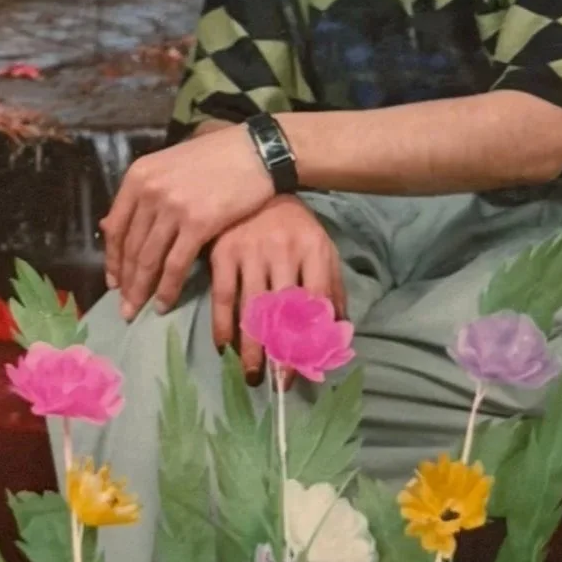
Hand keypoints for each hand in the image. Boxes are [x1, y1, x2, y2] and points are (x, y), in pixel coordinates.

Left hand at [102, 124, 273, 320]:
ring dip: (141, 290)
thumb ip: (144, 193)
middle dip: (126, 282)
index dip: (112, 259)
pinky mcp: (198, 223)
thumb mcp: (169, 167)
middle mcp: (150, 191)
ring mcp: (173, 207)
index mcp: (138, 176)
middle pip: (130, 247)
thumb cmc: (216, 157)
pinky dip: (168, 288)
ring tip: (138, 311)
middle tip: (125, 307)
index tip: (114, 282)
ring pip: (148, 259)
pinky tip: (165, 303)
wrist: (255, 150)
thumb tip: (112, 225)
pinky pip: (175, 264)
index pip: (115, 227)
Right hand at [208, 196, 347, 385]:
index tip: (308, 369)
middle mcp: (284, 253)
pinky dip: (221, 324)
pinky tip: (223, 347)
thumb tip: (340, 331)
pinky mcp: (223, 252)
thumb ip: (332, 287)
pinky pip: (222, 296)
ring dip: (251, 346)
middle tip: (278, 383)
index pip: (316, 303)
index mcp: (315, 252)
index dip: (312, 339)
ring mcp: (251, 252)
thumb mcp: (321, 248)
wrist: (258, 178)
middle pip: (284, 312)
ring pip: (252, 308)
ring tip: (251, 374)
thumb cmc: (294, 224)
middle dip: (281, 351)